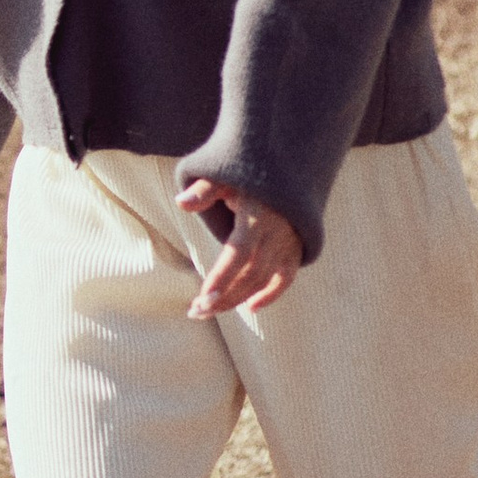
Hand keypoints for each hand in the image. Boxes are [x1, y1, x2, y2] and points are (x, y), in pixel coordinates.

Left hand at [179, 178, 302, 319]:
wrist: (290, 166)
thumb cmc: (248, 173)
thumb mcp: (225, 174)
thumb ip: (204, 190)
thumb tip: (181, 202)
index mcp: (257, 216)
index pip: (239, 252)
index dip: (222, 276)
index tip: (203, 298)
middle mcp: (276, 234)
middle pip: (250, 274)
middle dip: (223, 296)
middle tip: (196, 311)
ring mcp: (289, 244)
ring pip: (263, 280)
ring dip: (237, 299)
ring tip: (208, 311)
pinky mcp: (297, 249)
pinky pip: (287, 278)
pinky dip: (271, 295)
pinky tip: (250, 308)